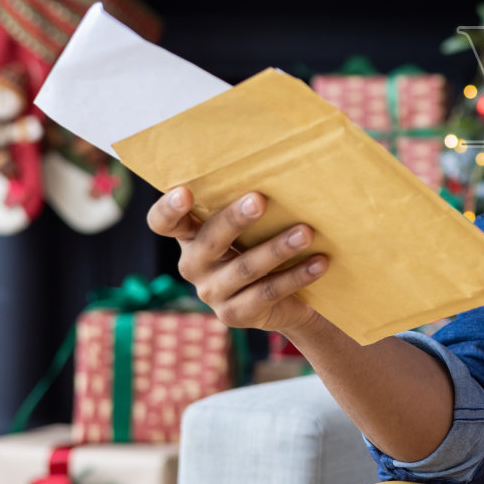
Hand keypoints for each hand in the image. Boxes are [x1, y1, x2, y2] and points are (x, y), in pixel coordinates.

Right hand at [146, 187, 327, 333]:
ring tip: (306, 233)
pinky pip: (267, 293)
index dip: (168, 209)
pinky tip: (319, 262)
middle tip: (260, 200)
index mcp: (190, 235)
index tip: (184, 192)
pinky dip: (296, 276)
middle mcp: (194, 264)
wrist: (287, 299)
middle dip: (234, 219)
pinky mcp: (234, 314)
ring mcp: (212, 292)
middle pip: (209, 240)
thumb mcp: (253, 225)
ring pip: (244, 268)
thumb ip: (251, 204)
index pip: (163, 222)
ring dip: (278, 248)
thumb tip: (282, 169)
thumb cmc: (265, 243)